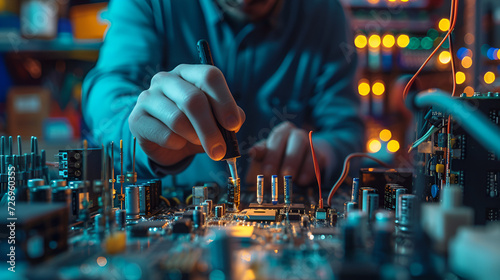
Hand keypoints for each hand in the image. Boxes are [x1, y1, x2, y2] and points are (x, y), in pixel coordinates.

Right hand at [128, 64, 244, 166]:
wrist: (166, 143)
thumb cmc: (194, 126)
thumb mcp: (216, 120)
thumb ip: (229, 118)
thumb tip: (236, 122)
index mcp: (189, 73)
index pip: (209, 76)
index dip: (224, 101)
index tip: (234, 125)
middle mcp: (166, 79)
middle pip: (193, 100)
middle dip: (211, 129)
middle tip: (220, 151)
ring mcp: (148, 97)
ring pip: (178, 120)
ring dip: (194, 137)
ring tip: (197, 142)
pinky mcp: (136, 119)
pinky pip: (164, 135)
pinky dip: (177, 145)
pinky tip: (178, 144)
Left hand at [247, 122, 329, 185]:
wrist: (304, 162)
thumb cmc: (281, 158)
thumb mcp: (268, 155)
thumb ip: (261, 154)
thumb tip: (252, 151)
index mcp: (282, 132)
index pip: (277, 138)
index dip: (271, 154)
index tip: (265, 170)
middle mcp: (297, 135)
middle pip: (295, 141)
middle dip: (284, 159)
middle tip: (273, 176)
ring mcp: (311, 144)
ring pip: (307, 149)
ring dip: (294, 164)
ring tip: (287, 178)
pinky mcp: (320, 156)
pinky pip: (316, 161)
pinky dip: (308, 171)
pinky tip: (300, 181)